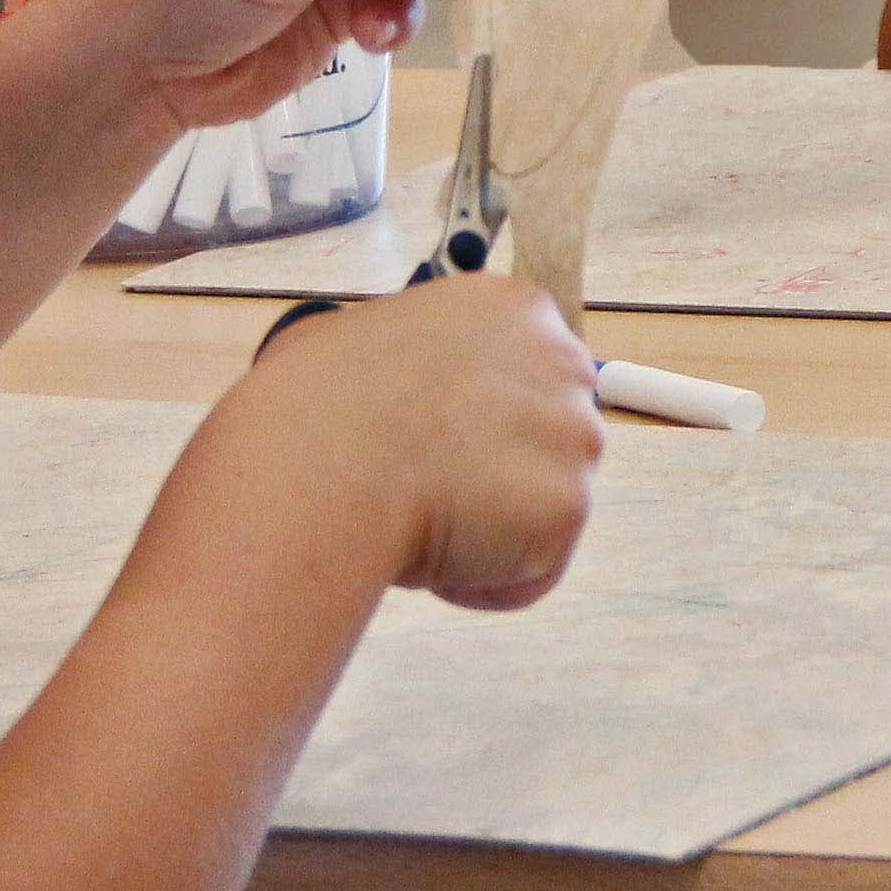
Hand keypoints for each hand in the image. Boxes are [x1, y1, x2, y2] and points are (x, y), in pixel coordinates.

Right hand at [230, 276, 601, 607]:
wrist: (319, 469)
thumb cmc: (315, 409)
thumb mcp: (358, 340)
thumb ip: (411, 356)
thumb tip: (393, 382)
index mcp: (513, 308)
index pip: (530, 377)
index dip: (482, 425)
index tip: (438, 445)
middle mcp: (562, 360)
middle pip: (550, 442)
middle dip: (498, 477)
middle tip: (427, 492)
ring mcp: (574, 434)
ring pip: (542, 509)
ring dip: (486, 532)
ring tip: (418, 520)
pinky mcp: (570, 505)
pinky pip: (533, 570)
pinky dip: (482, 583)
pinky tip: (430, 554)